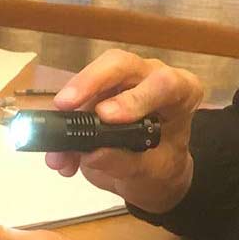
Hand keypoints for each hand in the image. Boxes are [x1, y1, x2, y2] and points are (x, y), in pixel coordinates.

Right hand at [45, 50, 202, 213]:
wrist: (149, 174)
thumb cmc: (162, 166)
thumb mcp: (153, 172)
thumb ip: (128, 163)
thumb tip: (94, 153)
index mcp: (180, 92)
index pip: (163, 83)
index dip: (134, 97)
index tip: (106, 116)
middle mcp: (149, 78)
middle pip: (119, 65)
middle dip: (90, 82)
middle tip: (66, 105)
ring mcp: (120, 83)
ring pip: (90, 80)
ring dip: (68, 113)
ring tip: (59, 153)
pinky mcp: (95, 93)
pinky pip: (75, 103)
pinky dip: (62, 129)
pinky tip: (60, 158)